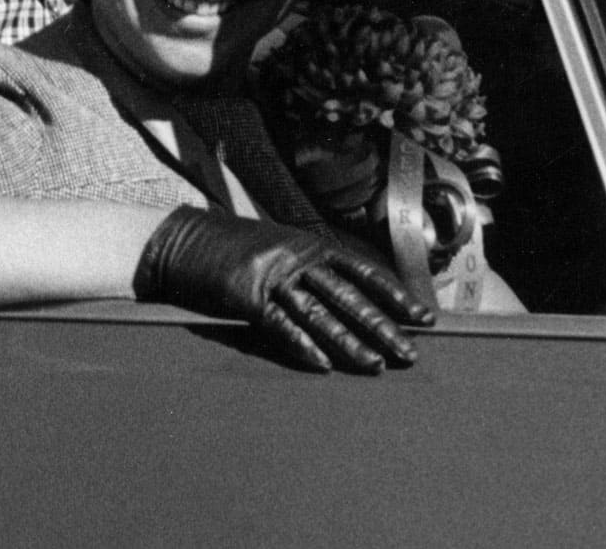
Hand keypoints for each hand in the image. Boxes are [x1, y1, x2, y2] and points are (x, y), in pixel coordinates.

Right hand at [133, 206, 429, 372]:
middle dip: (382, 326)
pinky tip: (322, 366)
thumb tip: (349, 295)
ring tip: (375, 365)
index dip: (394, 294)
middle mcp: (297, 257)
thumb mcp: (279, 249)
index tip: (422, 317)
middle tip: (410, 353)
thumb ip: (311, 269)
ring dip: (349, 342)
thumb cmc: (233, 249)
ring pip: (319, 313)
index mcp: (310, 245)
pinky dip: (301, 345)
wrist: (182, 240)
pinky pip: (279, 324)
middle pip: (348, 296)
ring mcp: (271, 275)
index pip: (363, 271)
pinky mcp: (245, 295)